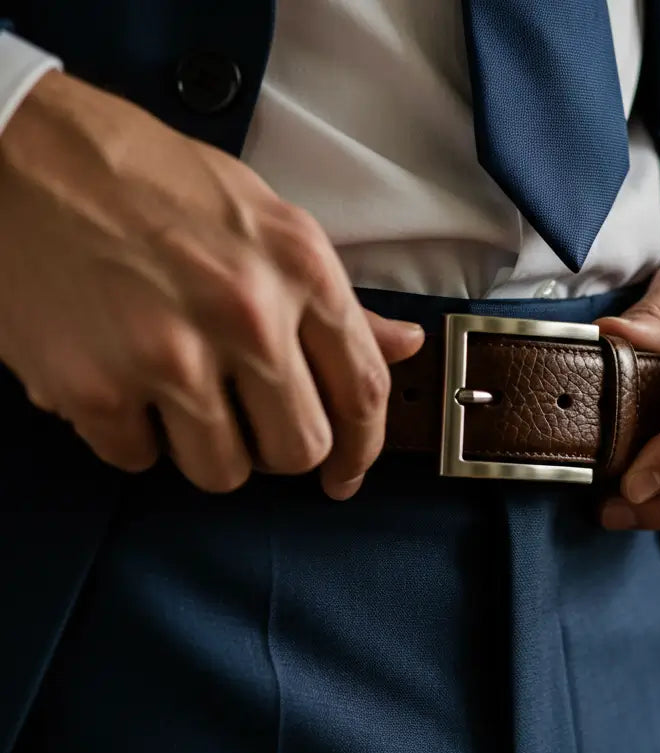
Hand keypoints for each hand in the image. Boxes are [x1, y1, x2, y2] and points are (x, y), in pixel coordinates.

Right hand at [0, 70, 423, 497]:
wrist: (16, 151)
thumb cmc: (140, 179)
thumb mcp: (258, 217)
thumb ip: (332, 298)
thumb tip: (403, 346)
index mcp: (298, 267)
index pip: (363, 392)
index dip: (363, 451)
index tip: (345, 476)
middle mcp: (245, 315)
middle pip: (298, 450)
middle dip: (273, 450)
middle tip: (243, 423)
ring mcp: (169, 356)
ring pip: (223, 472)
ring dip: (201, 449)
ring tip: (172, 395)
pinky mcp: (97, 389)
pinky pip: (138, 460)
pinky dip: (129, 437)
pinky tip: (117, 383)